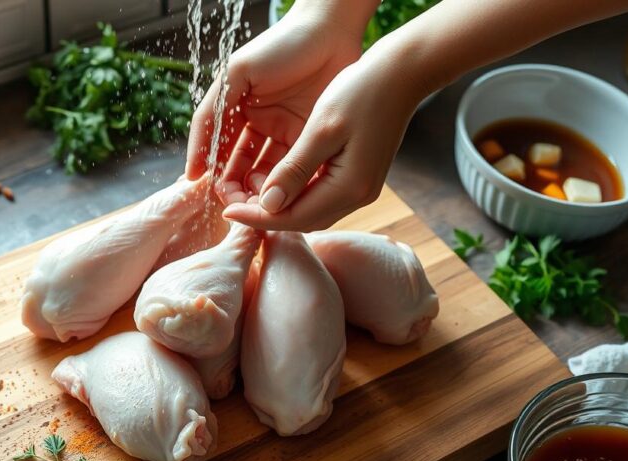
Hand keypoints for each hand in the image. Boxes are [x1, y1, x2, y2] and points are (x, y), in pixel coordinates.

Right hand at [184, 0, 370, 198]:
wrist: (333, 31)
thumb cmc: (282, 46)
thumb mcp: (238, 75)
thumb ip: (212, 117)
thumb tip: (194, 171)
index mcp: (236, 110)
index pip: (219, 152)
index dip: (217, 174)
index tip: (217, 193)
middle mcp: (258, 125)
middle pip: (242, 168)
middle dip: (240, 189)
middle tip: (243, 204)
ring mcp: (285, 132)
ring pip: (268, 173)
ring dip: (263, 191)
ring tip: (264, 202)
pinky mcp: (311, 137)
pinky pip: (296, 168)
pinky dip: (289, 184)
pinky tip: (285, 194)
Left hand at [222, 42, 426, 231]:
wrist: (402, 73)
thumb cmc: (361, 92)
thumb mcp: (320, 129)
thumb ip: (293, 170)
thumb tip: (267, 205)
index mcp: (348, 188)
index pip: (292, 217)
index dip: (256, 217)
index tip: (224, 210)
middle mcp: (357, 197)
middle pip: (301, 220)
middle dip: (264, 215)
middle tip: (231, 202)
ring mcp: (360, 188)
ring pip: (309, 210)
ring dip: (278, 205)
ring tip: (247, 189)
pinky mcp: (358, 177)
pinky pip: (319, 195)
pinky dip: (294, 193)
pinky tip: (274, 179)